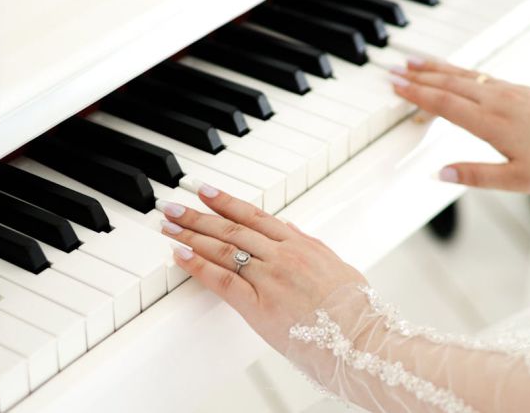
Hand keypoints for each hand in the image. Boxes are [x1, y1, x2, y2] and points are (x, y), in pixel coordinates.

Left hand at [158, 184, 366, 353]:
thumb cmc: (355, 310)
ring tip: (169, 225)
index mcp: (301, 245)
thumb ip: (311, 247)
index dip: (227, 201)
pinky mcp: (259, 305)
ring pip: (222, 249)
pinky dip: (198, 265)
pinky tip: (180, 254)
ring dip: (191, 235)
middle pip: (231, 228)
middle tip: (173, 206)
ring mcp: (270, 278)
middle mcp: (283, 255)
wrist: (361, 338)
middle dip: (198, 215)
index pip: (255, 216)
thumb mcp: (338, 268)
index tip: (206, 191)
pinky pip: (222, 279)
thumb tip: (291, 230)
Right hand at [391, 59, 529, 192]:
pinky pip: (481, 75)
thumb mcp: (517, 181)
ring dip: (436, 69)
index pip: (444, 104)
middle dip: (418, 77)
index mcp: (493, 123)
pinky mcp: (521, 90)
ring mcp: (510, 92)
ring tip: (414, 63)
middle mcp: (499, 101)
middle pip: (449, 84)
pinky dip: (459, 71)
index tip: (395, 88)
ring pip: (465, 75)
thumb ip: (475, 175)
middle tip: (393, 71)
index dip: (416, 95)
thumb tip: (439, 174)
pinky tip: (453, 72)